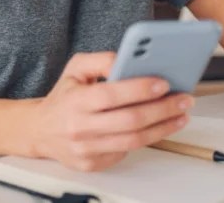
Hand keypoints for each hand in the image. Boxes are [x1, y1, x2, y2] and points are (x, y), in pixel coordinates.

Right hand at [27, 52, 193, 171]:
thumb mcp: (75, 68)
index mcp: (75, 101)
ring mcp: (86, 149)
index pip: (111, 95)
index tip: (164, 83)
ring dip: (163, 127)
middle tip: (183, 99)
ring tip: (180, 115)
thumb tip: (127, 60)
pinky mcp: (93, 164)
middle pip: (130, 121)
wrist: (40, 130)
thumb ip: (101, 60)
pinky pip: (125, 151)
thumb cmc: (64, 97)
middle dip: (162, 109)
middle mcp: (80, 127)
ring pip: (133, 140)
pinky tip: (159, 126)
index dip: (140, 89)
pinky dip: (146, 138)